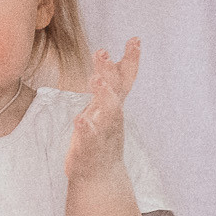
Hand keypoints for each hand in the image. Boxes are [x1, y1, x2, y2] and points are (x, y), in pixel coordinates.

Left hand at [67, 39, 140, 181]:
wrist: (100, 176)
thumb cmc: (102, 135)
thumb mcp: (107, 105)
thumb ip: (112, 82)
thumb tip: (113, 56)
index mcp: (114, 104)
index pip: (124, 78)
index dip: (131, 59)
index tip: (135, 39)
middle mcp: (111, 115)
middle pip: (114, 90)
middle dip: (109, 71)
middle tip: (102, 52)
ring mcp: (102, 131)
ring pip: (107, 112)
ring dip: (103, 96)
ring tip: (96, 80)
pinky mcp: (89, 148)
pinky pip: (89, 137)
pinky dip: (85, 128)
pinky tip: (79, 120)